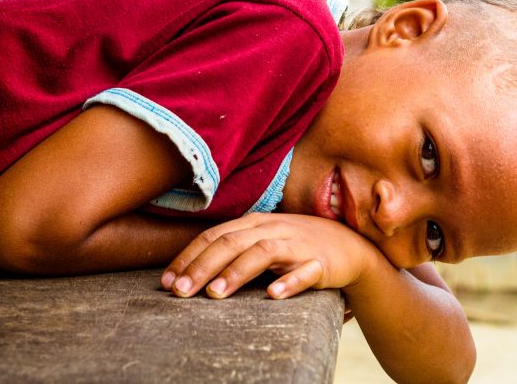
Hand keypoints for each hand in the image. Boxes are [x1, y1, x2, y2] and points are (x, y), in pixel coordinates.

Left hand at [160, 213, 382, 299]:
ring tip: (216, 294)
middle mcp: (274, 228)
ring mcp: (298, 244)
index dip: (189, 257)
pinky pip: (305, 271)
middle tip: (181, 292)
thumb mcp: (263, 240)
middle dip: (203, 266)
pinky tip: (273, 294)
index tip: (166, 282)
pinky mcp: (321, 262)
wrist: (350, 247)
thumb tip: (187, 271)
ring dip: (237, 272)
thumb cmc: (297, 246)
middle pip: (232, 242)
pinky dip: (289, 281)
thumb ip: (233, 249)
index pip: (215, 235)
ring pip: (263, 252)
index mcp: (255, 223)